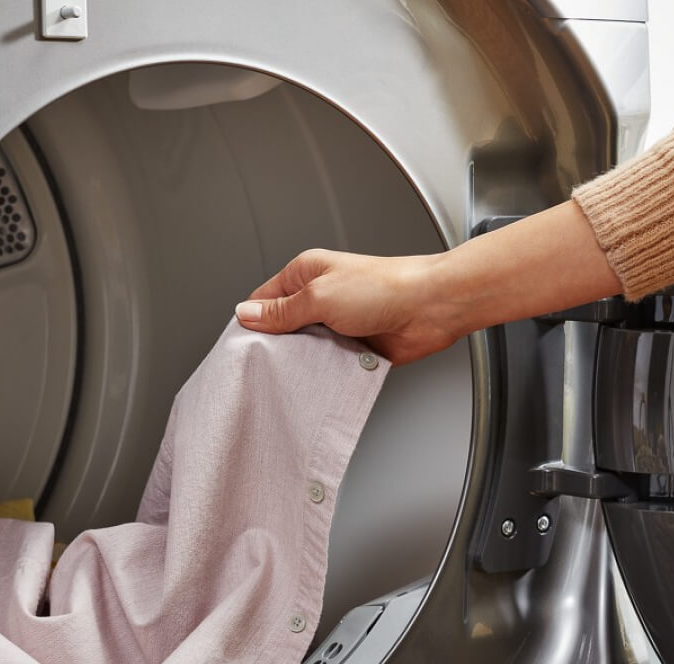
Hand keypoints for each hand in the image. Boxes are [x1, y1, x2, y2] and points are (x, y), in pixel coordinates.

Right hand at [235, 249, 462, 364]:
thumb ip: (282, 311)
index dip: (252, 322)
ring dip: (303, 362)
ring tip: (296, 373)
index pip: (265, 299)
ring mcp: (337, 323)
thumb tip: (247, 314)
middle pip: (283, 328)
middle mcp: (320, 296)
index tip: (242, 347)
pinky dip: (325, 373)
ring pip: (305, 349)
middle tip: (267, 366)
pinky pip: (329, 364)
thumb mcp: (320, 296)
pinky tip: (320, 380)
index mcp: (307, 273)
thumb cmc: (385, 288)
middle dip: (277, 347)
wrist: (431, 308)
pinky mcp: (354, 346)